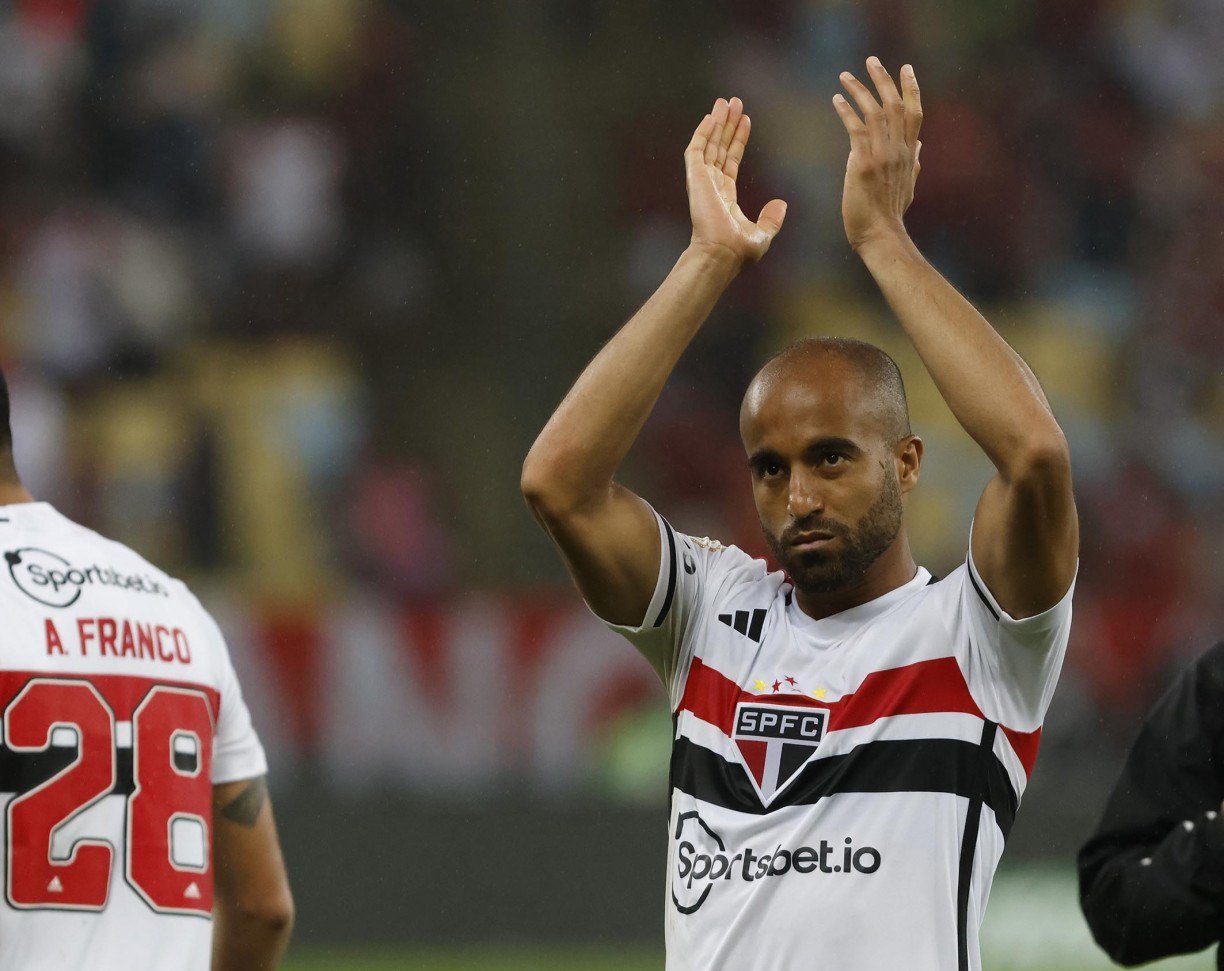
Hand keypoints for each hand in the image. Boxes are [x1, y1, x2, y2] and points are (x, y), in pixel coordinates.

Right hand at [684, 97, 786, 267]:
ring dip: (716, 122)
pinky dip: (702, 132)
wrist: (722, 253)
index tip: (746, 121)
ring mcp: (702, 181)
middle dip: (727, 125)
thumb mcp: (762, 234)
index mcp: (725, 197)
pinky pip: (696, 150)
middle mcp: (712, 186)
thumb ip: (771, 219)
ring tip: (725, 101)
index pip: (731, 161)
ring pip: (709, 144)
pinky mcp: (695, 178)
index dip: (738, 140)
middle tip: (734, 102)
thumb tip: (781, 204)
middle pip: (719, 147)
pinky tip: (710, 116)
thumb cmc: (739, 250)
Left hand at [832, 57, 922, 252]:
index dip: (911, 88)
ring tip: (845, 75)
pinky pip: (855, 129)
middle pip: (895, 105)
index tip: (906, 69)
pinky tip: (836, 100)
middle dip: (884, 80)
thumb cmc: (890, 215)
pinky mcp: (863, 163)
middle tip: (872, 60)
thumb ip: (913, 163)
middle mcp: (899, 150)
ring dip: (859, 90)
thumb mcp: (908, 186)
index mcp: (909, 154)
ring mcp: (882, 155)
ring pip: (874, 112)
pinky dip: (846, 111)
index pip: (914, 113)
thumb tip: (919, 145)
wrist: (880, 235)